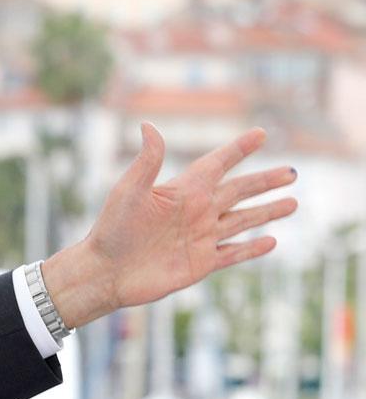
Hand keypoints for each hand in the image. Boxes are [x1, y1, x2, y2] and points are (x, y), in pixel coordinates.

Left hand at [43, 124, 295, 328]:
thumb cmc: (112, 230)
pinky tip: (271, 241)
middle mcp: (196, 212)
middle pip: (240, 191)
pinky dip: (252, 248)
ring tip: (293, 203)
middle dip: (266, 181)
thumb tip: (148, 125)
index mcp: (183, 191)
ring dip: (268, 212)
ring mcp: (201, 238)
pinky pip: (233, 253)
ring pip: (243, 220)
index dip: (238, 149)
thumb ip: (147, 161)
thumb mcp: (129, 191)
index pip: (218, 164)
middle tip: (292, 172)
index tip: (260, 134)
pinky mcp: (201, 263)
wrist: (104, 273)